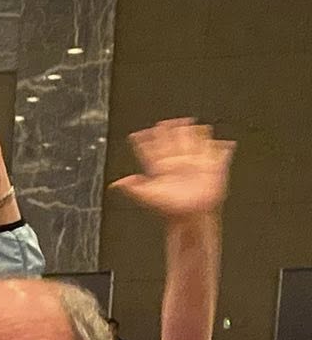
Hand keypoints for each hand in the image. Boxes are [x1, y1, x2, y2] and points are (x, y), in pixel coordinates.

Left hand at [109, 118, 233, 221]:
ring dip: (193, 133)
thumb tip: (116, 185)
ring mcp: (195, 164)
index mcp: (162, 168)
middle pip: (172, 141)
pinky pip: (219, 155)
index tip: (138, 134)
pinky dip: (223, 148)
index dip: (145, 141)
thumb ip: (134, 188)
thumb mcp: (149, 196)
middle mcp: (178, 163)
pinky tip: (224, 143)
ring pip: (194, 143)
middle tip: (165, 122)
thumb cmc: (170, 208)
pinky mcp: (212, 168)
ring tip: (192, 123)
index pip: (152, 150)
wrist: (191, 217)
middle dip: (169, 130)